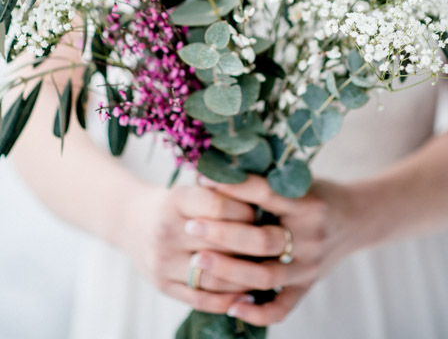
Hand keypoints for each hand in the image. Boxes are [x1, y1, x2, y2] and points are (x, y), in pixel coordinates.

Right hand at [122, 184, 256, 313]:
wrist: (133, 222)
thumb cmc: (179, 203)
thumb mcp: (195, 187)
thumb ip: (225, 193)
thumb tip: (268, 200)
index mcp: (176, 200)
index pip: (218, 206)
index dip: (245, 210)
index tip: (261, 212)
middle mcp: (165, 232)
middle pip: (220, 244)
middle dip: (252, 245)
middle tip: (273, 245)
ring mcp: (162, 262)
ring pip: (215, 276)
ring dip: (246, 277)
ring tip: (268, 272)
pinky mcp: (163, 286)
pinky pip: (201, 299)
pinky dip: (228, 300)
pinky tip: (248, 296)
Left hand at [188, 176, 366, 325]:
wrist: (358, 219)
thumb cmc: (320, 195)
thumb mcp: (301, 181)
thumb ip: (267, 182)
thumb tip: (216, 172)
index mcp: (310, 204)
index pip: (265, 194)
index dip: (232, 187)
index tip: (202, 181)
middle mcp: (312, 236)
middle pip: (262, 240)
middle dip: (222, 234)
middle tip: (192, 227)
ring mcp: (311, 266)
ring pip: (265, 276)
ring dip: (228, 270)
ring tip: (197, 261)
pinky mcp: (308, 286)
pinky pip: (281, 308)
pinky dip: (256, 311)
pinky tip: (232, 305)